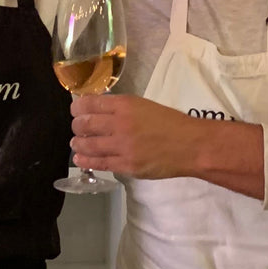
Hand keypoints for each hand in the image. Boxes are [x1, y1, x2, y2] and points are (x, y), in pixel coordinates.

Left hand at [71, 94, 201, 178]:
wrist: (191, 145)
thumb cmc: (171, 123)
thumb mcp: (145, 106)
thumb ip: (122, 109)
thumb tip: (100, 112)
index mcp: (125, 105)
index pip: (90, 103)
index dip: (77, 107)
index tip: (75, 110)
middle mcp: (120, 124)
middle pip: (85, 124)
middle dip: (76, 126)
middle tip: (77, 128)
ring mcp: (122, 146)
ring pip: (88, 145)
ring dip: (78, 144)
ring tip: (76, 144)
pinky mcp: (126, 165)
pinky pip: (100, 163)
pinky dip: (86, 161)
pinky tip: (79, 159)